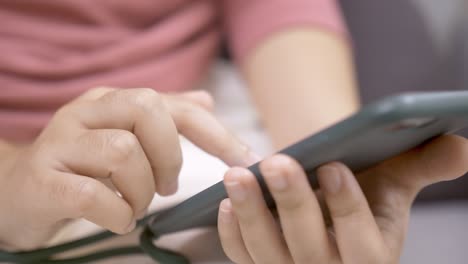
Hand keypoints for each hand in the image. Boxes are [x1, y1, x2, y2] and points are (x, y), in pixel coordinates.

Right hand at [0, 87, 256, 250]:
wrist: (19, 192)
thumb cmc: (82, 167)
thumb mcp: (123, 134)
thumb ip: (166, 117)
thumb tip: (206, 101)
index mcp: (111, 100)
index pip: (172, 106)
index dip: (214, 132)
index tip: (243, 158)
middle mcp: (86, 112)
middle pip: (147, 113)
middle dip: (170, 156)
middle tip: (166, 186)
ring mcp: (60, 143)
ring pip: (123, 153)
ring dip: (141, 190)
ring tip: (134, 204)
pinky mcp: (42, 179)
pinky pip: (93, 194)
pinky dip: (116, 212)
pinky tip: (117, 218)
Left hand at [218, 135, 467, 262]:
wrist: (330, 203)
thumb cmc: (364, 191)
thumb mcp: (394, 180)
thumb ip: (423, 166)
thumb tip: (461, 148)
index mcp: (372, 255)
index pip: (362, 241)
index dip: (348, 207)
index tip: (334, 167)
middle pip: (309, 248)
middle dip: (293, 203)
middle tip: (277, 162)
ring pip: (267, 253)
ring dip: (250, 214)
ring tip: (237, 176)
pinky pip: (242, 257)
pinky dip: (232, 233)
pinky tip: (223, 203)